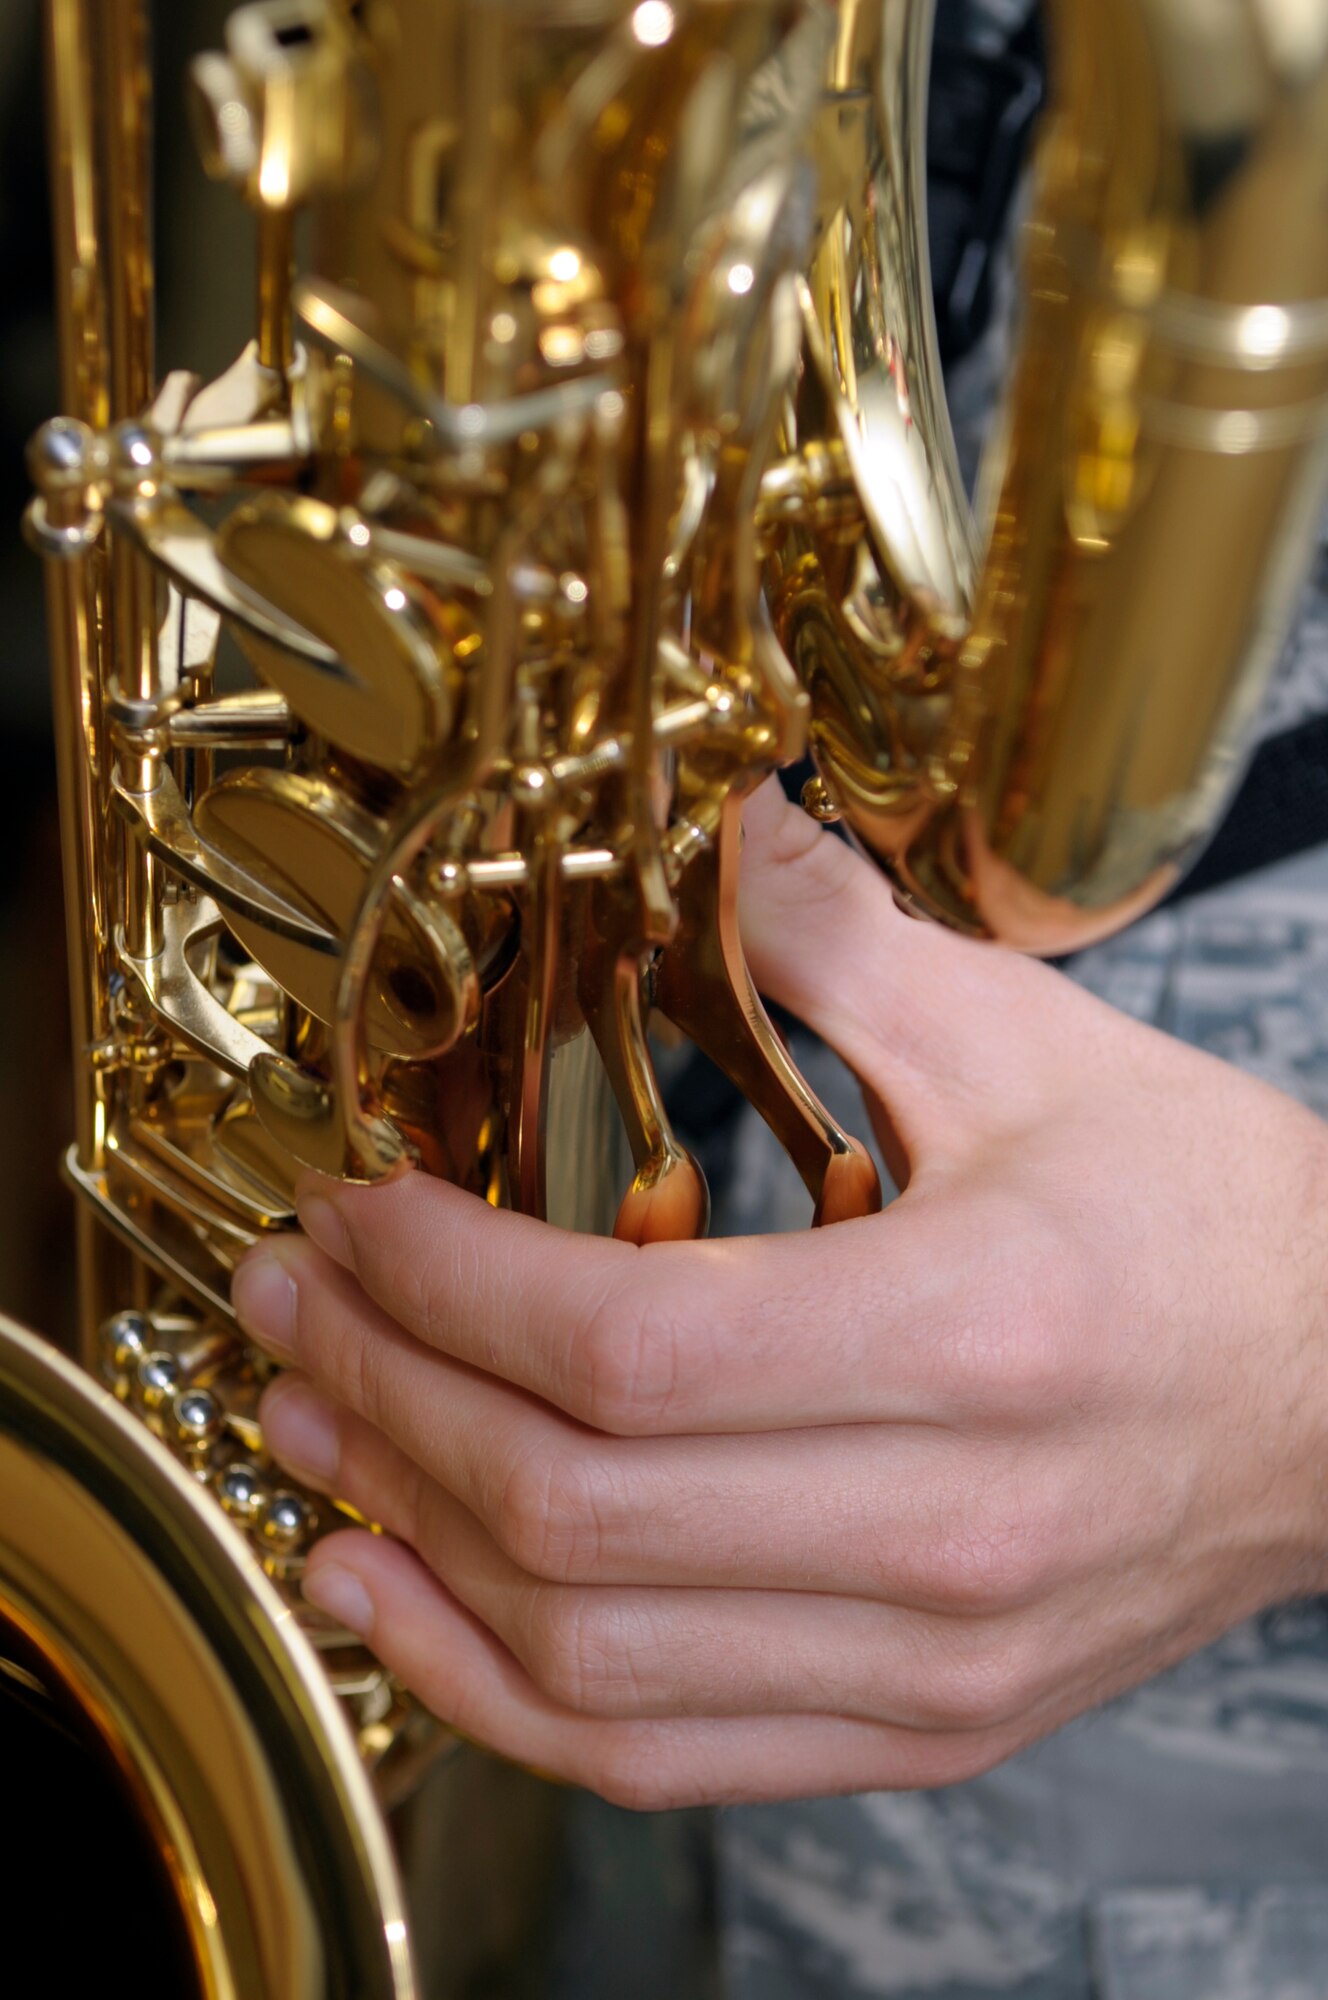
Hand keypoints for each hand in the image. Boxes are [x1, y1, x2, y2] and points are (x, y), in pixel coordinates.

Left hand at [232, 779, 1327, 1810]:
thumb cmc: (1209, 1219)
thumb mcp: (1034, 1048)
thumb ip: (839, 942)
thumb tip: (705, 825)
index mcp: (978, 1336)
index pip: (630, 1347)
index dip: (447, 1283)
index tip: (359, 1214)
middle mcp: (953, 1532)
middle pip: (577, 1504)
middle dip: (389, 1391)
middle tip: (293, 1303)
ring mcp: (936, 1662)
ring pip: (590, 1656)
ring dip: (412, 1541)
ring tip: (311, 1432)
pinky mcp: (922, 1727)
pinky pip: (659, 1757)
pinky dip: (498, 1694)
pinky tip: (404, 1600)